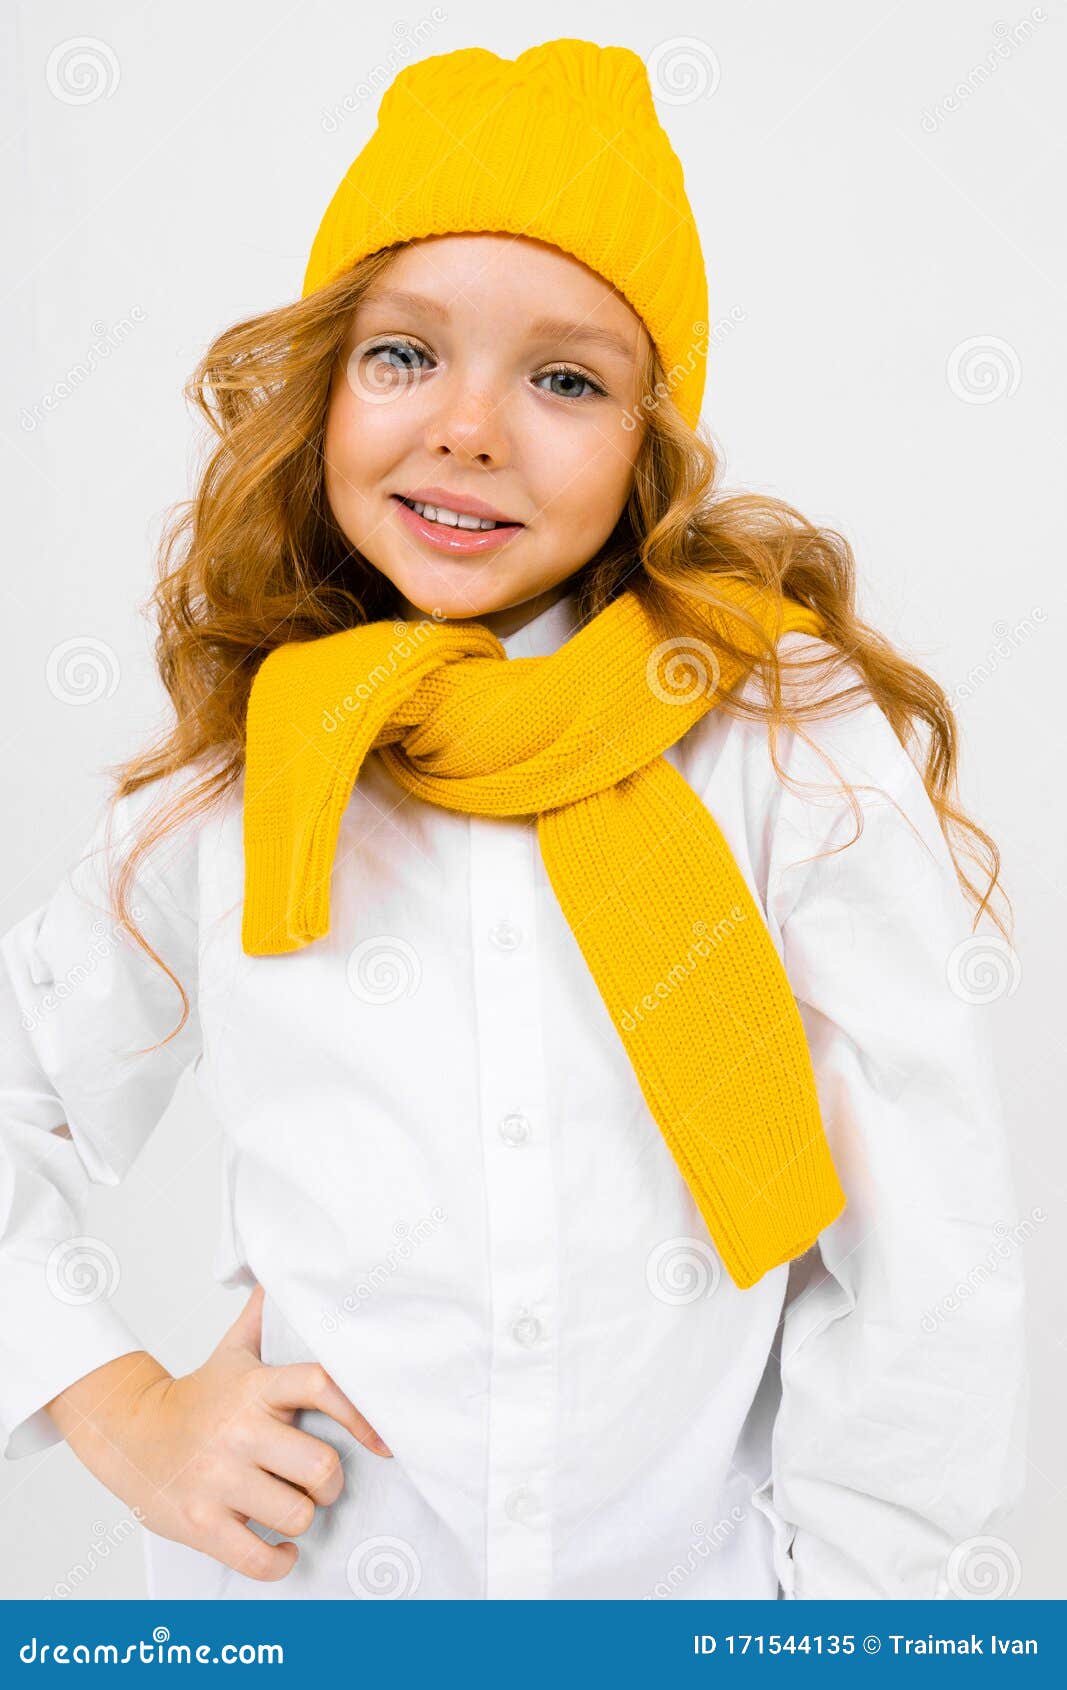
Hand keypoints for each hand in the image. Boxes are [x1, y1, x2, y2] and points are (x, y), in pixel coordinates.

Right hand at [45, 1282, 389, 1581]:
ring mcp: (218, 1480)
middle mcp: (238, 1431)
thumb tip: (288, 1270)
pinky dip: (279, 1561)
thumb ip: (265, 1315)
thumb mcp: (232, 1352)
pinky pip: (261, 1557)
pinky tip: (279, 1549)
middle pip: (322, 1467)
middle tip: (318, 1481)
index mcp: (255, 1387)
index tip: (384, 1442)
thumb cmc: (198, 1398)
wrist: (129, 1434)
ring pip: (298, 1514)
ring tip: (290, 1508)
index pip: (321, 1385)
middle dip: (329, 1483)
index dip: (362, 1414)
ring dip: (302, 1518)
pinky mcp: (201, 1523)